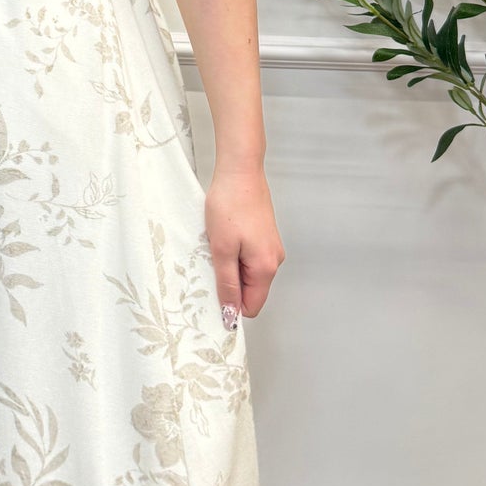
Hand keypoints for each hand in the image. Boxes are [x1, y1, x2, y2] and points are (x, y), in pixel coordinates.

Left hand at [204, 162, 284, 320]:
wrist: (240, 170)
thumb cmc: (230, 205)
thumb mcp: (222, 249)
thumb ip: (227, 284)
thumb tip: (231, 315)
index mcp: (266, 268)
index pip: (252, 307)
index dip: (232, 306)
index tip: (212, 293)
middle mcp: (274, 260)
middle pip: (250, 291)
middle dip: (229, 283)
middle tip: (211, 262)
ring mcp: (270, 247)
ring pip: (247, 273)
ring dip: (229, 266)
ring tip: (217, 245)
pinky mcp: (264, 236)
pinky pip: (248, 258)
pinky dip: (233, 253)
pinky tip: (223, 237)